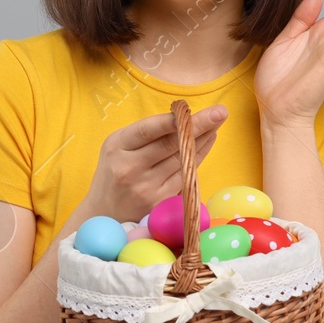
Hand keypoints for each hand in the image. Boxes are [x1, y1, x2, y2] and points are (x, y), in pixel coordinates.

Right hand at [80, 105, 227, 224]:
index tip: (190, 108)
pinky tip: (208, 142)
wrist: (103, 214)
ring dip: (204, 139)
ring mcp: (146, 189)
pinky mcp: (160, 204)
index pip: (148, 130)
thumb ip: (145, 134)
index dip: (171, 120)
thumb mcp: (118, 148)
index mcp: (117, 147)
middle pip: (170, 144)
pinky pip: (186, 177)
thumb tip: (183, 118)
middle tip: (220, 112)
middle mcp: (130, 168)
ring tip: (217, 122)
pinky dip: (198, 157)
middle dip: (198, 125)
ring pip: (183, 160)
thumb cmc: (115, 172)